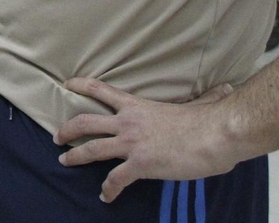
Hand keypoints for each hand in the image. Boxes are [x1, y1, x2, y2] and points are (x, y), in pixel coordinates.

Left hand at [55, 77, 242, 201]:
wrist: (214, 136)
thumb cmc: (208, 120)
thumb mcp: (197, 104)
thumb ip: (202, 98)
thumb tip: (225, 89)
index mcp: (136, 105)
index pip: (101, 89)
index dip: (81, 85)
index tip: (67, 84)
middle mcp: (127, 122)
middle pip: (85, 122)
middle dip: (67, 129)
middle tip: (57, 136)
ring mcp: (132, 143)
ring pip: (92, 149)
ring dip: (75, 156)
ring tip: (65, 161)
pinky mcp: (140, 164)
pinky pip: (116, 179)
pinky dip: (108, 189)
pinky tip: (105, 197)